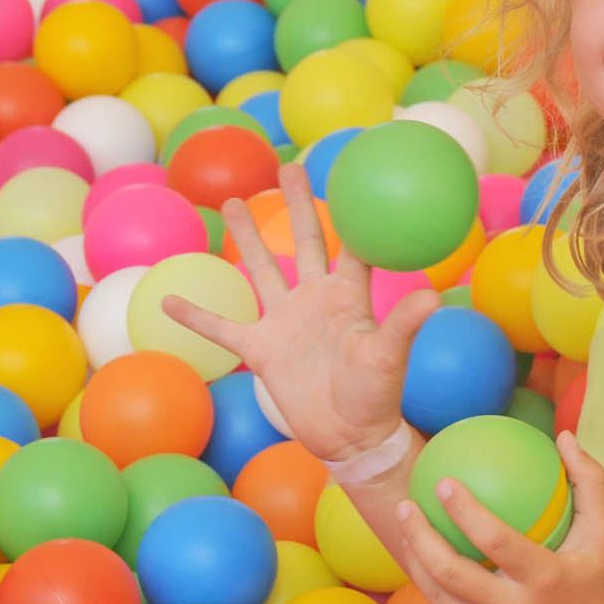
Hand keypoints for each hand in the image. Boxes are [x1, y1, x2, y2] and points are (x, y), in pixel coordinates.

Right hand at [161, 163, 438, 462]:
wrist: (348, 436)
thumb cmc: (377, 395)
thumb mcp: (388, 358)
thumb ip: (403, 324)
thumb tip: (434, 295)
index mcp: (348, 296)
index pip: (353, 244)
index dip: (354, 211)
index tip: (351, 173)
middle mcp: (316, 300)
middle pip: (305, 241)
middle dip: (296, 205)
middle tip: (289, 167)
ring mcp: (286, 321)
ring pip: (262, 270)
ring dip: (247, 239)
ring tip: (233, 203)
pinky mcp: (262, 349)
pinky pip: (222, 327)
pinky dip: (196, 316)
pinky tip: (169, 300)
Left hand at [393, 430, 603, 603]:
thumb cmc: (593, 580)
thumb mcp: (602, 530)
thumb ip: (589, 480)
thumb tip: (564, 435)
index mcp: (544, 579)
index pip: (495, 541)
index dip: (464, 511)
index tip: (444, 482)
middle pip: (451, 573)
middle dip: (419, 536)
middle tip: (406, 506)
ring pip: (438, 598)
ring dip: (416, 560)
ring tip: (405, 528)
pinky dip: (431, 591)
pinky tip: (423, 564)